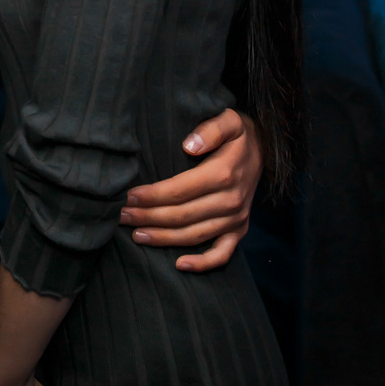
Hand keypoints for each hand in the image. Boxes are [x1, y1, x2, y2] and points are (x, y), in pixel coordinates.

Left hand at [119, 108, 262, 271]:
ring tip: (136, 235)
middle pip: (182, 215)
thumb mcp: (229, 120)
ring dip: (163, 239)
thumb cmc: (237, 134)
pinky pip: (222, 254)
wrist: (263, 149)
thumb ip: (210, 129)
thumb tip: (189, 145)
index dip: (152, 196)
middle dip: (148, 217)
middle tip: (121, 216)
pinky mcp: (240, 229)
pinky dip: (202, 263)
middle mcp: (230, 200)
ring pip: (194, 235)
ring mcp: (236, 218)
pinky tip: (179, 265)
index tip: (129, 196)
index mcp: (223, 173)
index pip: (179, 190)